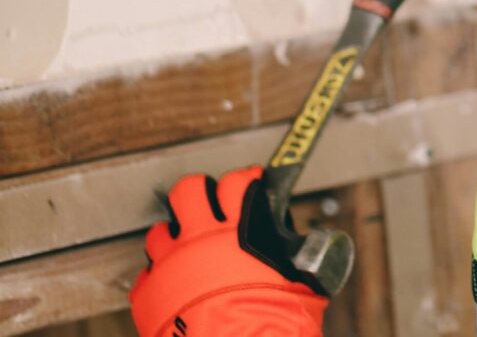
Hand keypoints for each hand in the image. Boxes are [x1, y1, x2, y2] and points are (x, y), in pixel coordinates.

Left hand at [130, 166, 328, 336]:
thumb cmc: (274, 324)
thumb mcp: (300, 280)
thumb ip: (295, 256)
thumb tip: (306, 249)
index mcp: (239, 231)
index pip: (236, 183)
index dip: (244, 179)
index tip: (248, 181)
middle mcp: (202, 240)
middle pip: (189, 191)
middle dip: (198, 191)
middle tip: (208, 201)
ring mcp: (172, 266)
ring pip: (160, 230)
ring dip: (173, 235)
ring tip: (185, 245)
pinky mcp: (151, 296)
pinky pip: (146, 275)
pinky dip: (158, 278)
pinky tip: (172, 286)